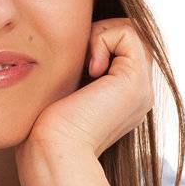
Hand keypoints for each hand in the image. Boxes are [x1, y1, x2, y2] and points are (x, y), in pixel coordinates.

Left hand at [16, 17, 156, 176]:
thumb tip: (68, 41)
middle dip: (98, 34)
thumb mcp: (60, 90)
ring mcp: (140, 88)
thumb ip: (73, 68)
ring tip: (83, 66)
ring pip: (129, 31)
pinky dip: (102, 39)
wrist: (54, 154)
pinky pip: (128, 32)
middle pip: (126, 36)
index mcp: (120, 97)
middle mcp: (136, 93)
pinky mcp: (135, 82)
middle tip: (77, 63)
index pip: (118, 46)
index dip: (94, 41)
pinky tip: (89, 70)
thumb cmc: (44, 130)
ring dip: (99, 34)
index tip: (74, 69)